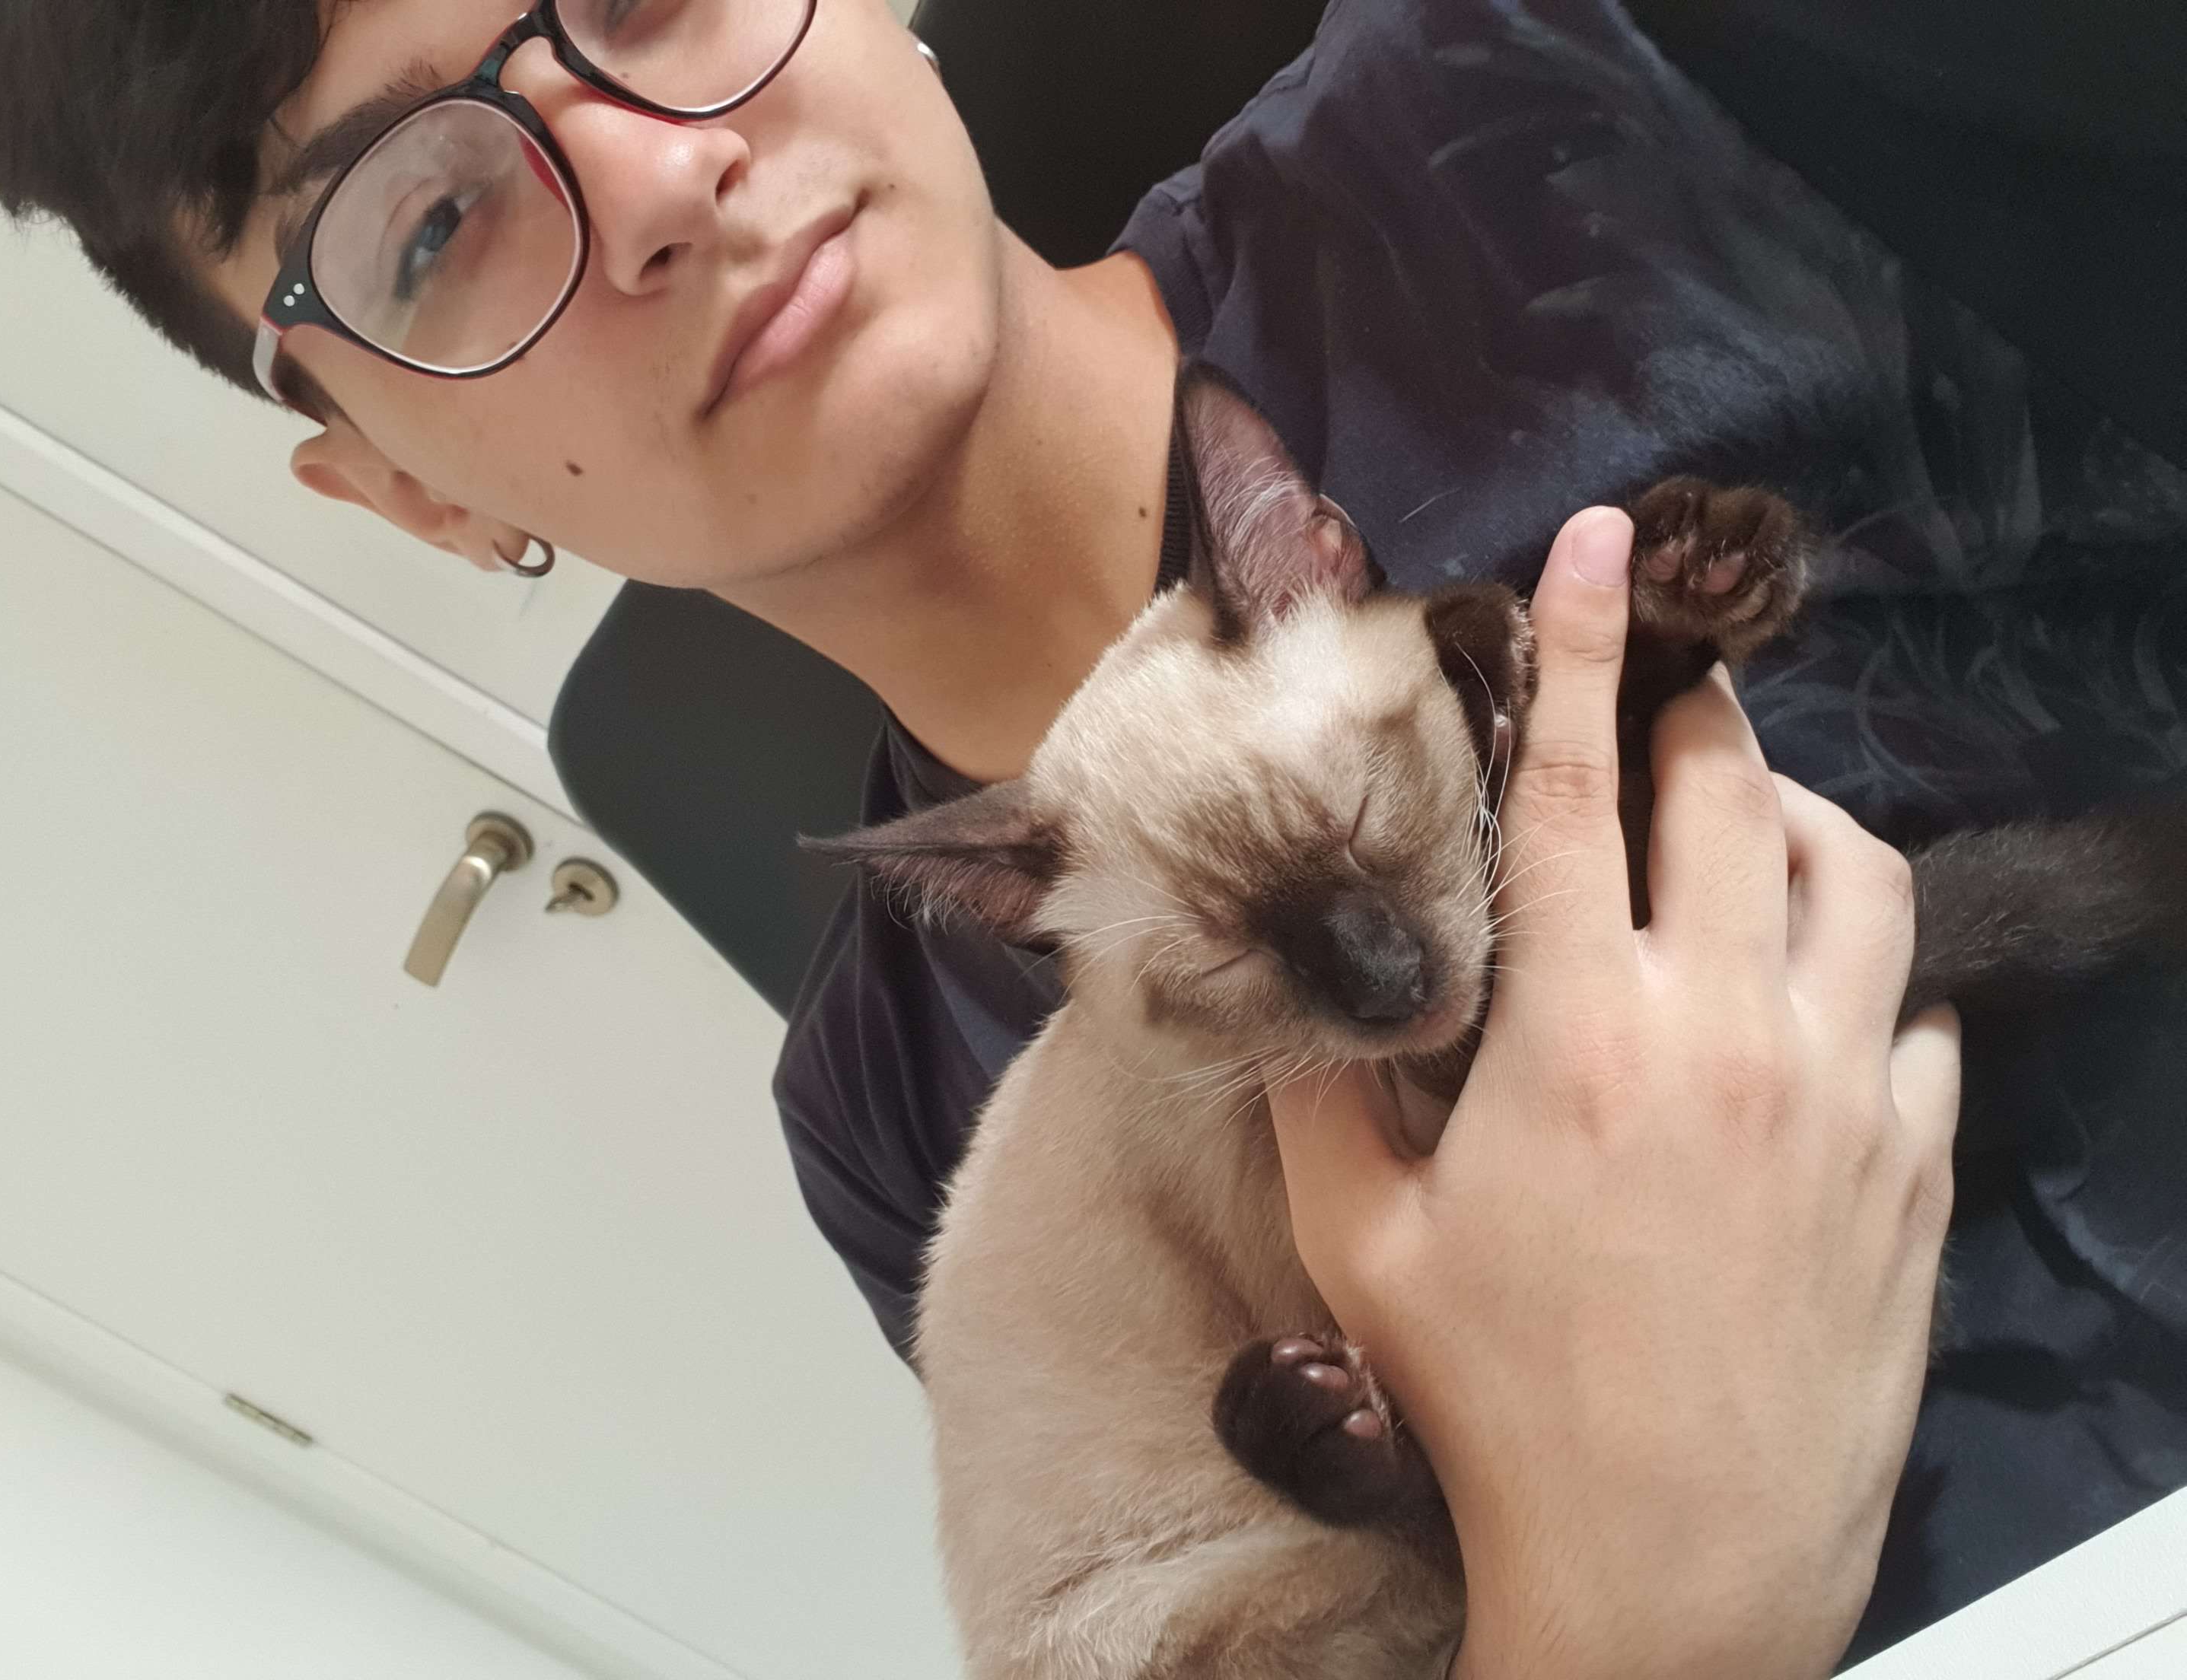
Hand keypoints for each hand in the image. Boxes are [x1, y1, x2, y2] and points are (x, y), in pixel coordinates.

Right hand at [1267, 507, 1960, 1679]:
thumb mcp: (1364, 1242)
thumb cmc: (1498, 1401)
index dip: (1577, 648)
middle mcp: (1731, 1034)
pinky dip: (1868, 975)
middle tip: (1657, 697)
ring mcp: (1846, 1099)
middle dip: (1694, 713)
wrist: (1672, 1565)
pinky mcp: (1912, 1170)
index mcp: (1582, 1033)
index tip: (1596, 543)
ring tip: (1744, 832)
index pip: (1575, 789)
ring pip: (1867, 881)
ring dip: (1800, 822)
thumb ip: (1320, 1093)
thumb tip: (1297, 989)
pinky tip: (1813, 1006)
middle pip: (1735, 798)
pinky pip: (1920, 1017)